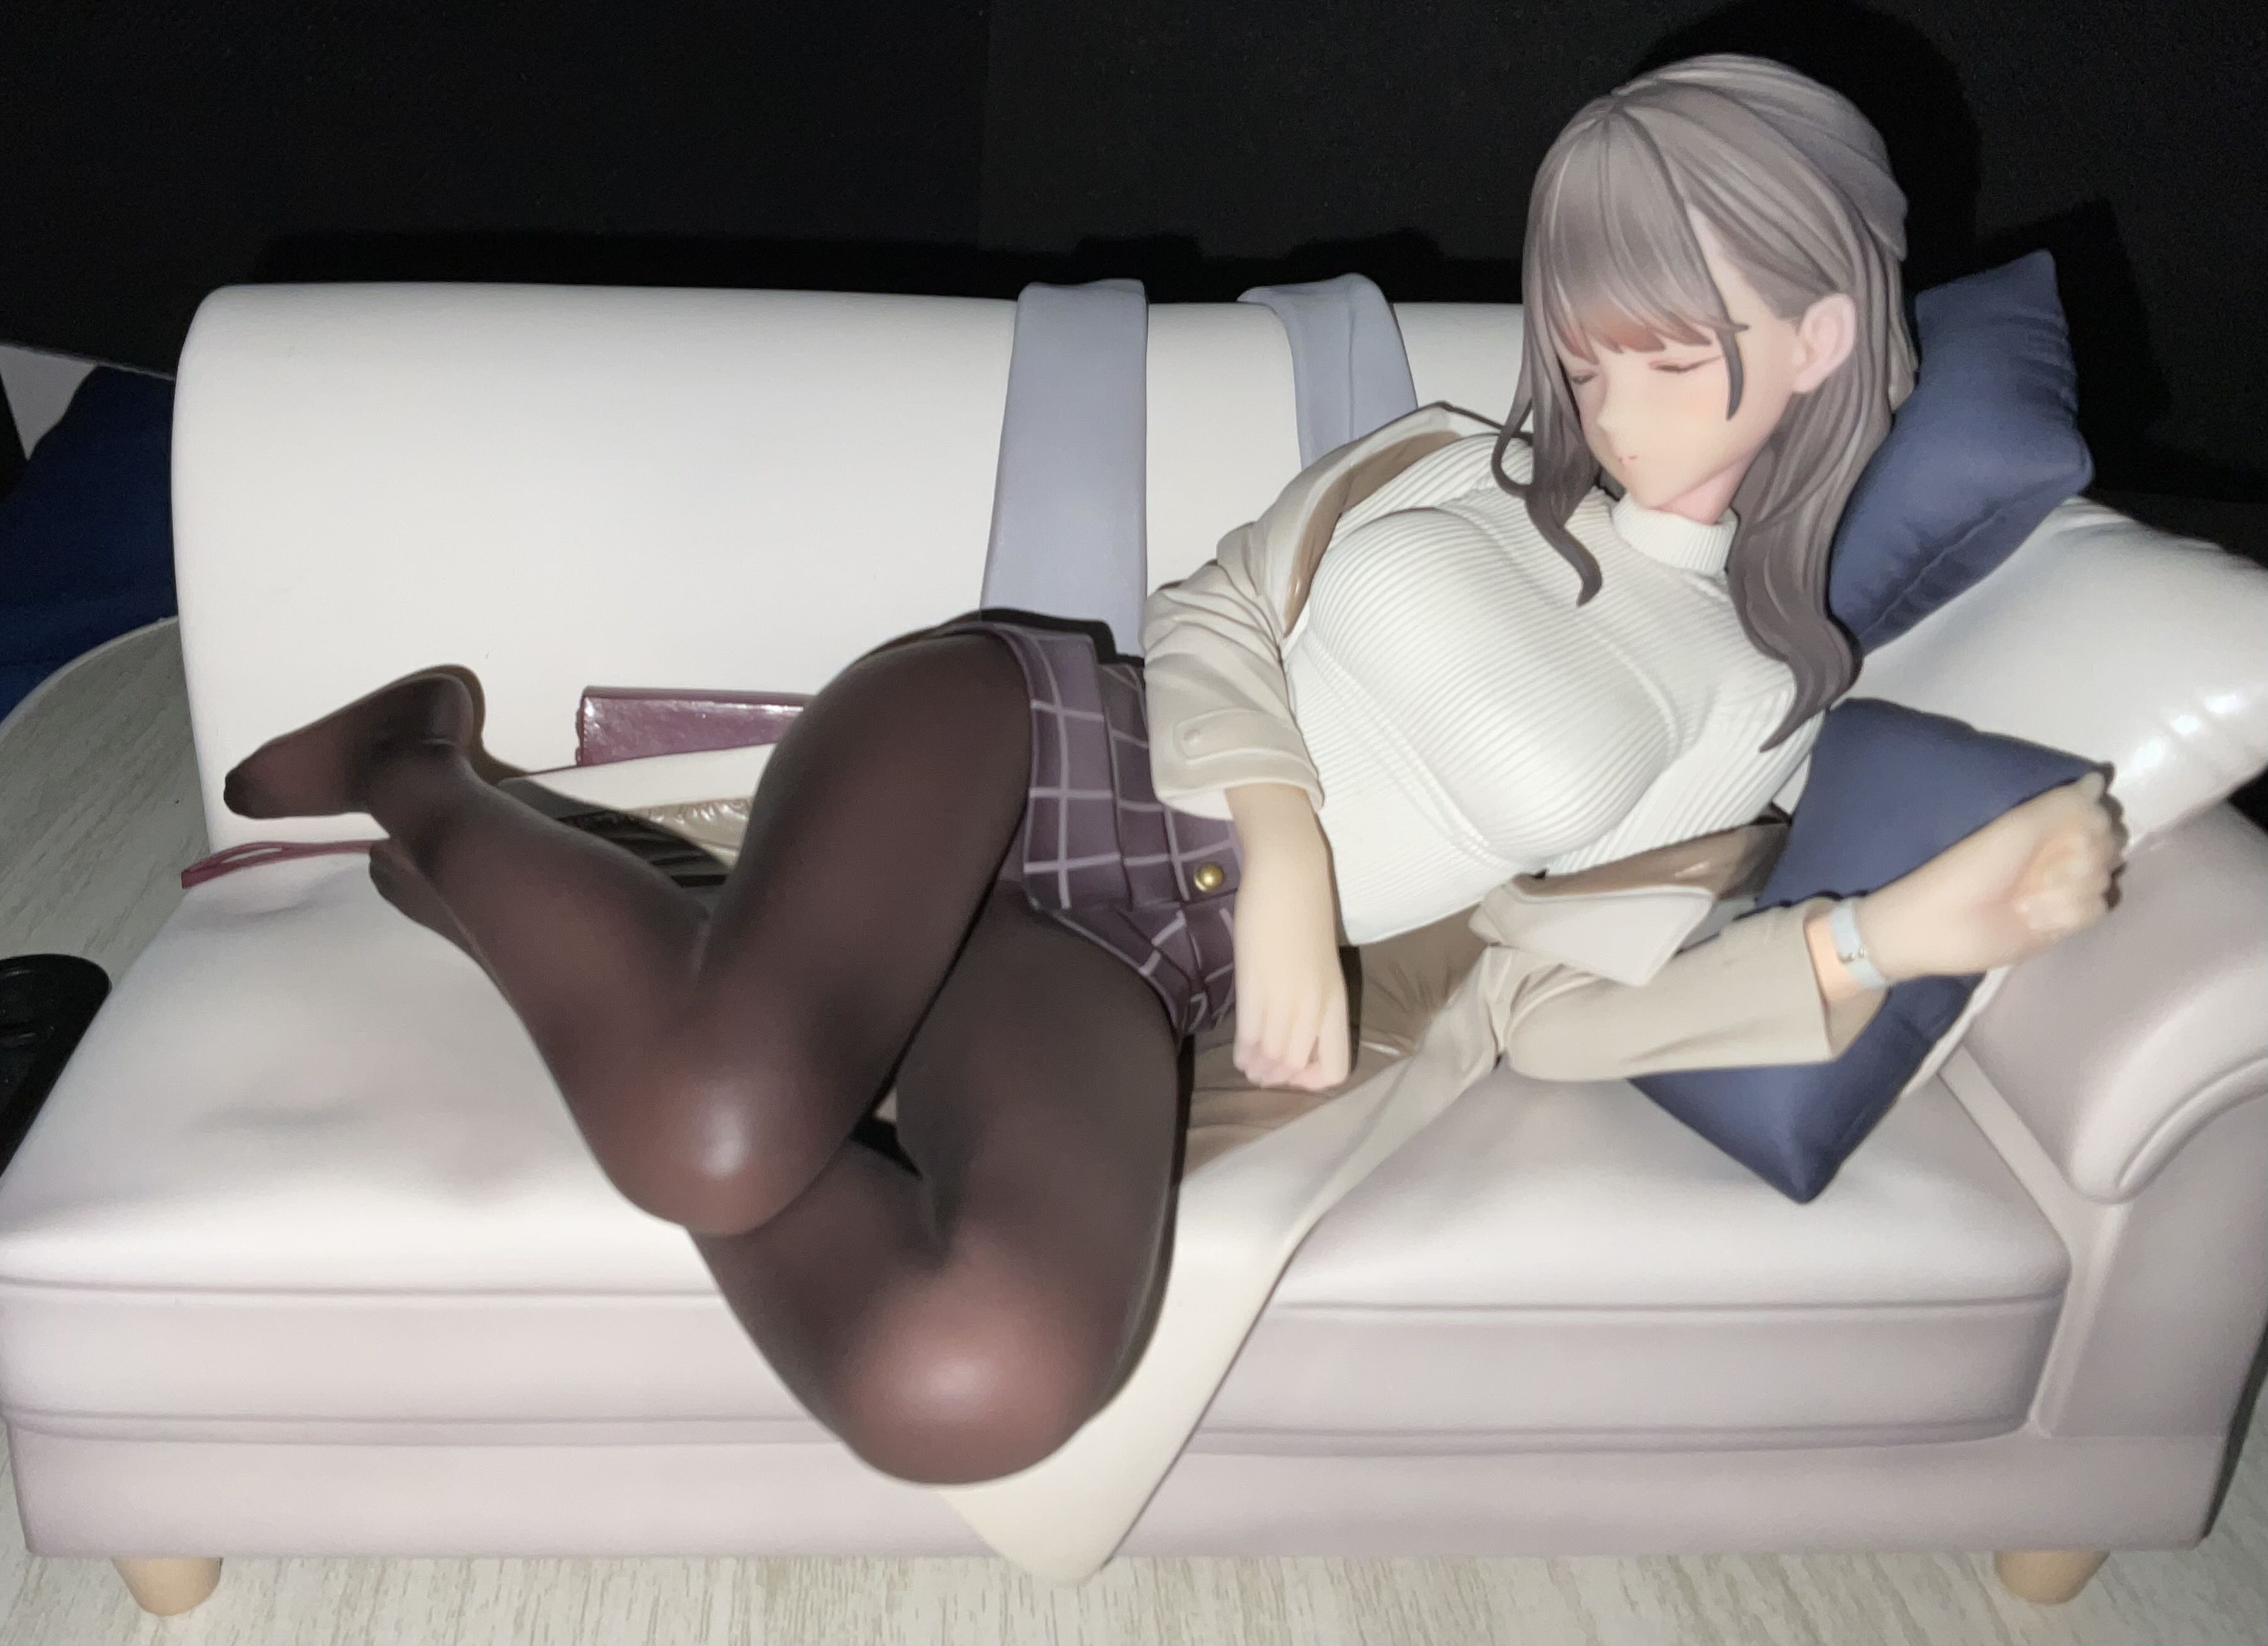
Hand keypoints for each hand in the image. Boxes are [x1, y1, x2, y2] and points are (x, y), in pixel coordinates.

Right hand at [1225, 785, 1350, 1090]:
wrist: (1291, 875)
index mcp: (1336, 1000)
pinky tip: (1239, 1053)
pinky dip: (1243, 1051)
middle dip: (1279, 1077)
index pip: (1336, 1067)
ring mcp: (1287, 996)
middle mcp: (1316, 1005)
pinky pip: (1251, 1034)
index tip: (1294, 1069)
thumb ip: (1311, 997)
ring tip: (1248, 1065)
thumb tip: (1292, 1026)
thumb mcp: (1320, 964)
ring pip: (1274, 1056)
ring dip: (1259, 1068)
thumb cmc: (1304, 912)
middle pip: (1299, 1067)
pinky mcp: (1257, 983)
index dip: (1313, 1080)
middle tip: (1263, 1073)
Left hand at [1853, 771, 2126, 982]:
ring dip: (2062, 891)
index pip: (2102, 818)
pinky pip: (2096, 910)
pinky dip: (2063, 913)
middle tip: (2033, 872)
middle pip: (2109, 850)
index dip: (2088, 829)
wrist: (1945, 925)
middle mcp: (2060, 853)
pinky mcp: (2064, 921)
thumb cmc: (1974, 868)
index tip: (2056, 836)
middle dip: (2076, 860)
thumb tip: (2099, 779)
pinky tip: (2031, 918)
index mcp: (2047, 825)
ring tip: (2023, 899)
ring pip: (2102, 880)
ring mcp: (2064, 888)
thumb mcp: (2017, 826)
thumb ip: (2064, 803)